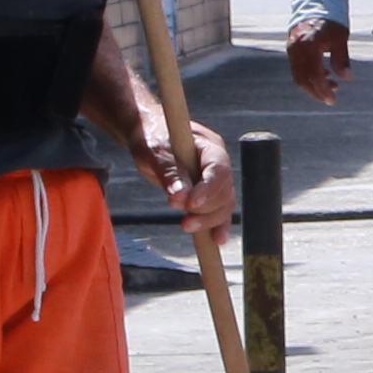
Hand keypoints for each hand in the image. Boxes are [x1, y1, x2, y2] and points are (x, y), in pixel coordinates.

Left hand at [158, 109, 230, 246]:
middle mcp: (218, 164)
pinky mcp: (208, 192)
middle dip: (204, 208)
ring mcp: (215, 179)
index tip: (191, 205)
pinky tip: (216, 239)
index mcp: (210, 146)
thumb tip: (180, 196)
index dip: (208, 189)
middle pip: (224, 191)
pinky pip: (219, 210)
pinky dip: (217, 224)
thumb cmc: (150, 138)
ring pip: (224, 204)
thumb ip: (169, 172)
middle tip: (179, 216)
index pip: (219, 170)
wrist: (148, 134)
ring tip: (185, 225)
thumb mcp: (154, 151)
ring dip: (208, 219)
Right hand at [283, 20, 349, 102]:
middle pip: (303, 80)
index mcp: (309, 46)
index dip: (323, 90)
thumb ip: (342, 60)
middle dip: (316, 92)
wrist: (316, 4)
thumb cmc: (331, 21)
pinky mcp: (291, 49)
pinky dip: (309, 76)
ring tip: (332, 87)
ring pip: (298, 76)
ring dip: (313, 86)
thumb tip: (347, 78)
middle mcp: (297, 49)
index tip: (332, 99)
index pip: (314, 76)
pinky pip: (297, 68)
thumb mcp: (340, 39)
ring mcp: (292, 49)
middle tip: (331, 99)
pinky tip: (324, 76)